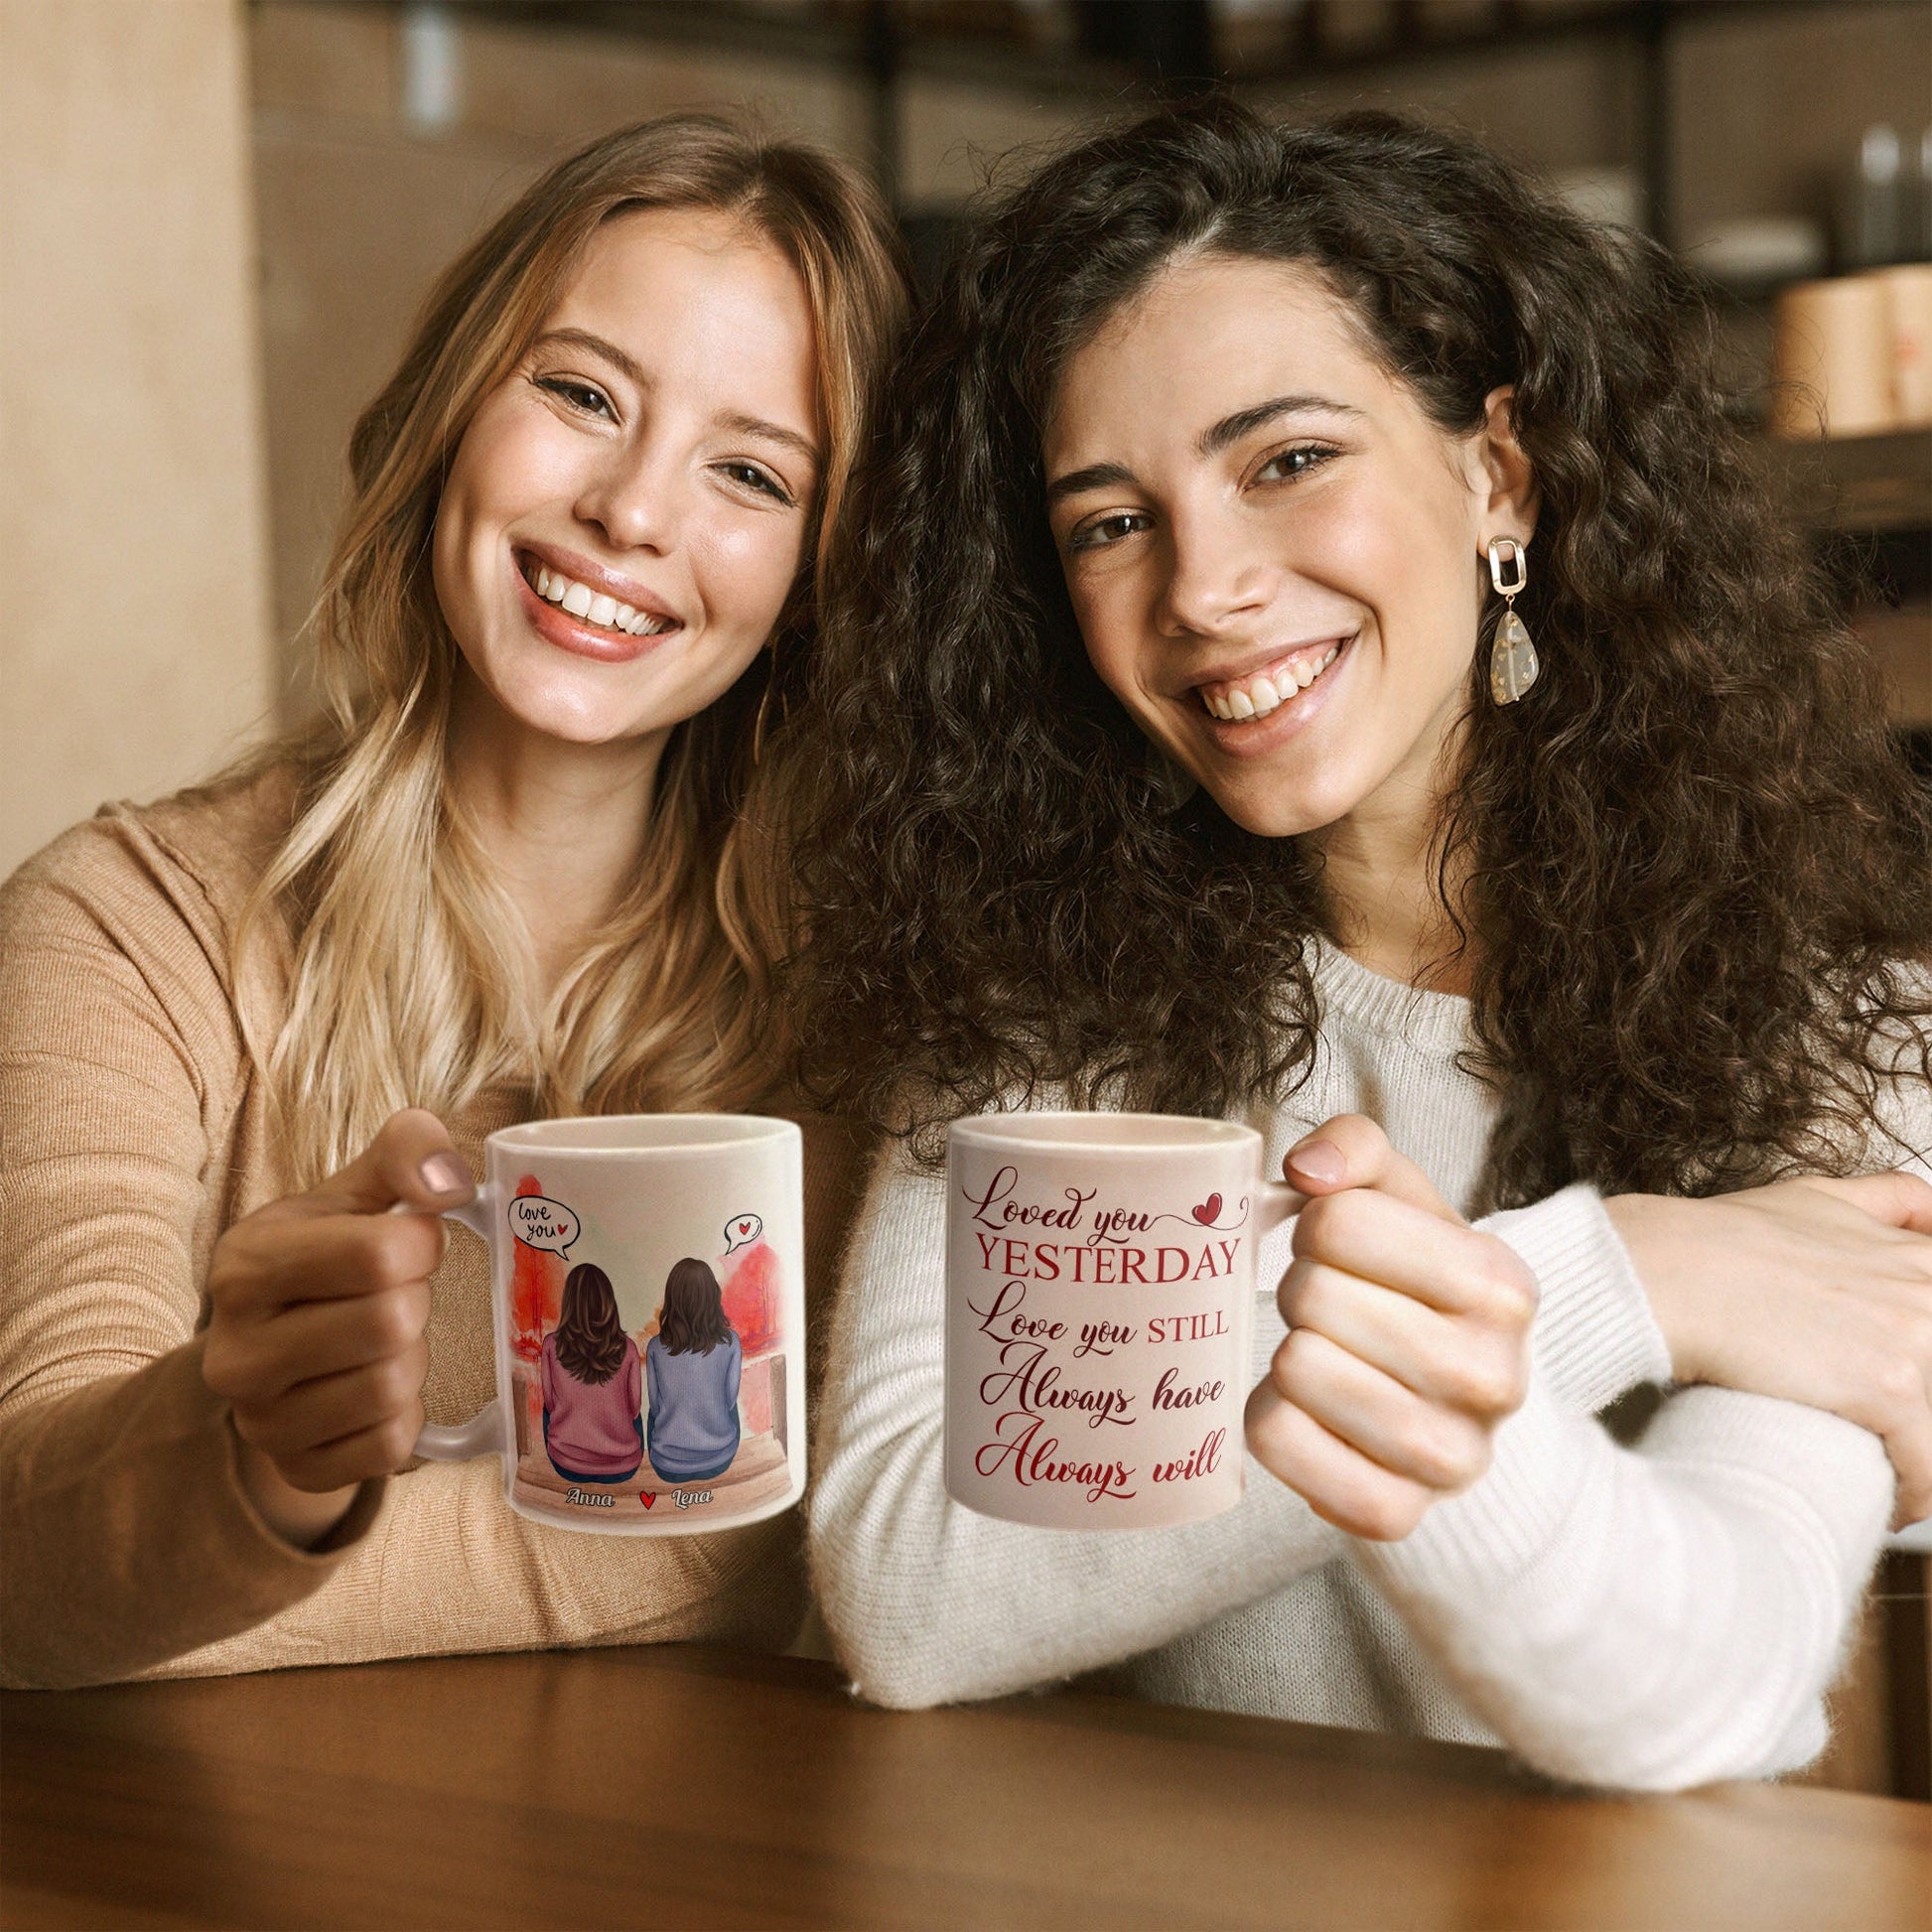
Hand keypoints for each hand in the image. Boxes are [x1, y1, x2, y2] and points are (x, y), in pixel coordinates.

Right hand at [202, 1109, 473, 1545]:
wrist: (277, 1347)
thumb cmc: (327, 1257)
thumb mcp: (354, 1192)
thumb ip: (405, 1152)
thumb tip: (449, 1181)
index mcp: (245, 1266)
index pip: (376, 1254)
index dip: (421, 1244)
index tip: (412, 1242)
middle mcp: (236, 1351)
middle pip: (390, 1323)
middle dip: (415, 1302)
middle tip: (397, 1296)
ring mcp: (259, 1421)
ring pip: (393, 1388)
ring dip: (413, 1359)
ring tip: (385, 1341)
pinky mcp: (295, 1468)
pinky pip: (391, 1447)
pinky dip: (407, 1415)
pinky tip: (380, 1387)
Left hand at [1244, 1115, 1536, 1540]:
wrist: (1454, 1402)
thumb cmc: (1412, 1283)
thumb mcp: (1401, 1199)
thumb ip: (1356, 1147)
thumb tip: (1306, 1169)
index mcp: (1501, 1285)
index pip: (1336, 1222)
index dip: (1316, 1226)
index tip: (1340, 1248)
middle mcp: (1494, 1377)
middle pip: (1310, 1297)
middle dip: (1301, 1291)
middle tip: (1329, 1308)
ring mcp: (1451, 1458)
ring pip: (1294, 1370)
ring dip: (1286, 1353)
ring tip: (1324, 1355)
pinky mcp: (1395, 1514)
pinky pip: (1276, 1442)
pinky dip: (1268, 1418)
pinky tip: (1306, 1411)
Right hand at [1607, 1173, 1931, 1526]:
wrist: (1666, 1271)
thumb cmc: (1719, 1239)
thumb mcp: (1813, 1198)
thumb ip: (1884, 1200)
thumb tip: (1928, 1210)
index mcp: (1917, 1256)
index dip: (1920, 1361)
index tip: (1902, 1386)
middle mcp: (1927, 1291)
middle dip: (1920, 1411)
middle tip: (1888, 1432)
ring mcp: (1916, 1338)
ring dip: (1921, 1458)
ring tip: (1888, 1477)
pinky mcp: (1892, 1388)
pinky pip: (1929, 1470)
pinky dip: (1913, 1497)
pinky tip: (1886, 1503)